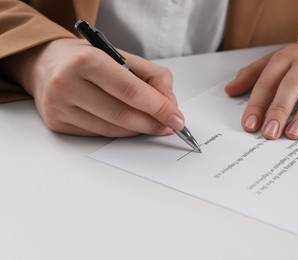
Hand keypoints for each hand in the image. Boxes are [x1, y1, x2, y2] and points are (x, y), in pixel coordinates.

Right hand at [6, 38, 183, 136]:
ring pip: (111, 129)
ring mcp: (60, 106)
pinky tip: (129, 126)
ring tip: (153, 126)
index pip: (132, 91)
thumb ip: (153, 77)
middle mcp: (68, 84)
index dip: (159, 108)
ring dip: (138, 131)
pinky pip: (99, 134)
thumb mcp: (122, 57)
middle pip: (122, 114)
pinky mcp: (57, 123)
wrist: (47, 64)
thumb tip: (170, 104)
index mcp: (88, 61)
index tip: (177, 118)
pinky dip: (120, 132)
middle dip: (152, 124)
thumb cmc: (88, 60)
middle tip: (169, 126)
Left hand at [225, 24, 297, 139]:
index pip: (266, 82)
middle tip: (270, 133)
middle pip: (290, 86)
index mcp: (285, 57)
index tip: (249, 125)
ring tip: (293, 134)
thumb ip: (253, 75)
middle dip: (278, 111)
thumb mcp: (278, 60)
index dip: (257, 105)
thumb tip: (230, 89)